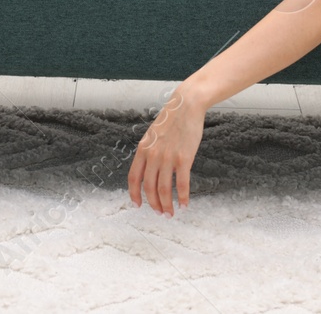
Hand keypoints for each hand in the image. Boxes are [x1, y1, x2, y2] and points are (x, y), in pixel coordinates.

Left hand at [127, 83, 205, 215]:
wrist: (186, 105)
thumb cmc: (172, 120)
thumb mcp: (153, 135)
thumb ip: (149, 151)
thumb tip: (149, 169)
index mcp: (143, 149)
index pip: (134, 178)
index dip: (134, 194)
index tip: (138, 205)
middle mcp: (152, 155)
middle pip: (149, 187)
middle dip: (153, 204)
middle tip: (160, 213)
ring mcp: (167, 157)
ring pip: (164, 190)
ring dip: (167, 205)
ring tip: (171, 213)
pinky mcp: (184, 158)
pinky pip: (182, 184)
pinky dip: (183, 197)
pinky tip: (185, 205)